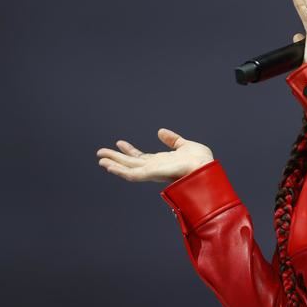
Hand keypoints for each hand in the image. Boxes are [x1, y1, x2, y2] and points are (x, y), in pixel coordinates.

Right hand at [96, 128, 213, 182]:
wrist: (206, 168)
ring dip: (114, 164)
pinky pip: (133, 175)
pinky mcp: (152, 175)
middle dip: (116, 158)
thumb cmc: (201, 161)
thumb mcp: (184, 145)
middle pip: (131, 163)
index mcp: (162, 162)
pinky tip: (111, 167)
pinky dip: (121, 171)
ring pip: (128, 169)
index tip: (119, 143)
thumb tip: (160, 132)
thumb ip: (172, 140)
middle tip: (100, 153)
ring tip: (101, 159)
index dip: (130, 151)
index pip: (142, 157)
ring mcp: (153, 172)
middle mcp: (155, 168)